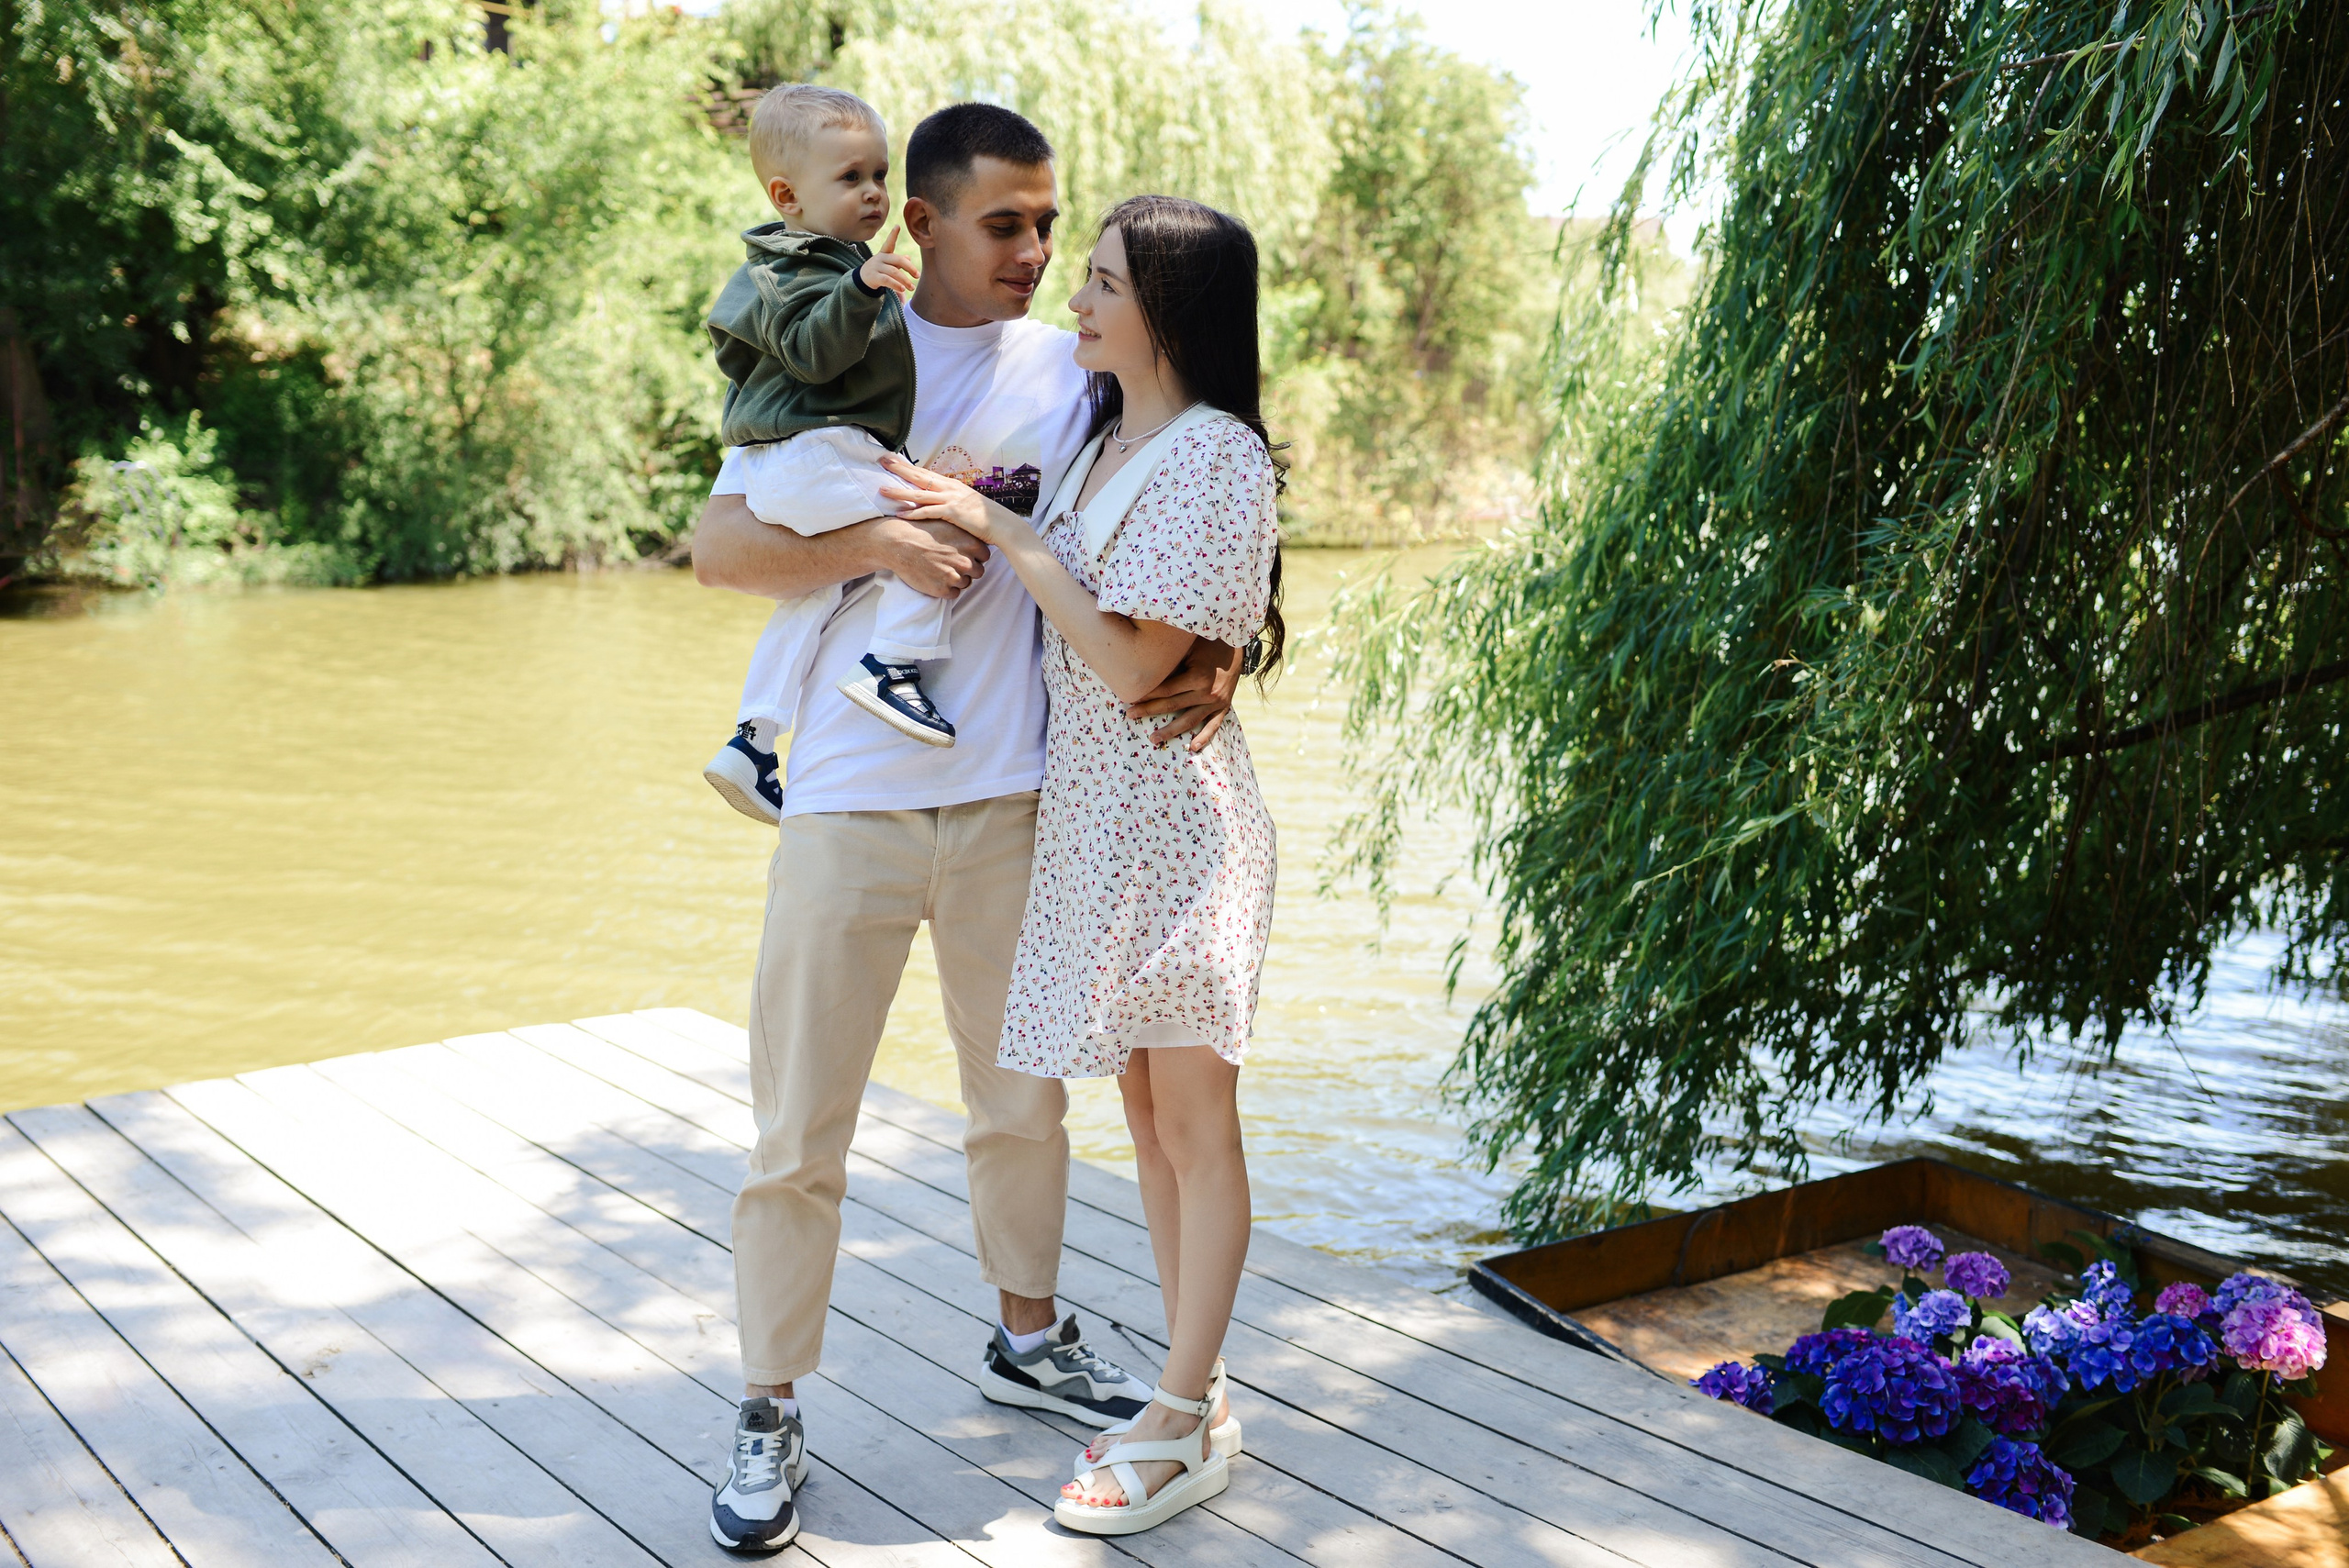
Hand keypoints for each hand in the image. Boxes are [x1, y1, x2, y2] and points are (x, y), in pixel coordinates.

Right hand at [859, 225, 917, 299]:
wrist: (861, 280)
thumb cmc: (879, 271)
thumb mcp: (887, 265)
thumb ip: (898, 262)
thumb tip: (908, 257)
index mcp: (884, 253)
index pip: (889, 243)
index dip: (893, 235)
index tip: (897, 226)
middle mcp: (880, 258)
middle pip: (897, 260)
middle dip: (909, 268)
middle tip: (917, 275)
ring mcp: (876, 267)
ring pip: (894, 272)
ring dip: (905, 280)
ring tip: (912, 287)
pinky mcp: (874, 277)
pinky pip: (887, 280)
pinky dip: (896, 285)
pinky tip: (903, 289)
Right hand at [862, 514, 986, 597]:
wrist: (899, 543)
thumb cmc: (923, 531)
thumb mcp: (948, 524)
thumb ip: (966, 533)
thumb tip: (976, 535)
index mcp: (971, 544)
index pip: (985, 556)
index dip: (974, 557)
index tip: (963, 555)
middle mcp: (966, 562)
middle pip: (978, 572)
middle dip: (967, 570)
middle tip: (950, 564)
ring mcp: (955, 577)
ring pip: (965, 583)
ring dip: (956, 579)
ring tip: (939, 569)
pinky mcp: (942, 590)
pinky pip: (953, 594)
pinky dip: (946, 589)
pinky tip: (935, 578)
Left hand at [878, 452, 1006, 542]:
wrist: (1003, 525)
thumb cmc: (985, 518)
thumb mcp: (967, 504)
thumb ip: (952, 501)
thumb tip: (940, 502)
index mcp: (952, 485)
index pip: (926, 473)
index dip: (908, 466)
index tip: (893, 459)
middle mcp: (950, 488)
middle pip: (920, 476)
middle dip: (899, 469)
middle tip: (882, 461)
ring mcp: (951, 499)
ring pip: (919, 494)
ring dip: (899, 492)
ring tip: (882, 490)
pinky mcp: (953, 512)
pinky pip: (929, 512)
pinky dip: (913, 513)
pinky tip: (899, 514)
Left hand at [1128, 638, 1241, 750]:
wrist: (1236, 647)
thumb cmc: (1207, 643)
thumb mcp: (1188, 647)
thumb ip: (1171, 661)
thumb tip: (1144, 670)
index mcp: (1197, 677)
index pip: (1166, 690)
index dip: (1147, 695)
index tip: (1131, 697)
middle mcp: (1207, 693)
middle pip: (1172, 706)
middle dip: (1149, 710)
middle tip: (1130, 715)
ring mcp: (1216, 702)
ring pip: (1189, 721)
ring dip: (1170, 731)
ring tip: (1153, 739)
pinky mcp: (1224, 706)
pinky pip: (1213, 725)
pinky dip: (1204, 737)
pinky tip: (1193, 747)